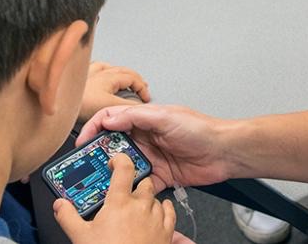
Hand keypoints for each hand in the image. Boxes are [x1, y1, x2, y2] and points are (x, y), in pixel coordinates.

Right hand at [54, 154, 178, 243]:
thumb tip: (59, 205)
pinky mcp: (166, 231)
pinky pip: (169, 211)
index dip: (120, 160)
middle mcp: (140, 205)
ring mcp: (155, 217)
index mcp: (119, 202)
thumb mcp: (80, 236)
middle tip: (123, 194)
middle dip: (133, 185)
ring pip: (155, 197)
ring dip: (147, 199)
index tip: (115, 162)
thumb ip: (68, 216)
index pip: (124, 168)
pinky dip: (163, 208)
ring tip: (136, 208)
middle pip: (142, 183)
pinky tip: (157, 212)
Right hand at [77, 104, 234, 191]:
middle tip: (89, 164)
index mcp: (144, 120)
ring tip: (104, 180)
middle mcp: (145, 138)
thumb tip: (109, 119)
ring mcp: (152, 158)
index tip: (82, 141)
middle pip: (114, 145)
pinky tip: (126, 192)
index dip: (94, 129)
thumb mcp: (164, 117)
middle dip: (99, 154)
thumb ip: (135, 116)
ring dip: (114, 173)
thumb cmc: (201, 130)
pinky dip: (132, 188)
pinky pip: (140, 184)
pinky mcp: (160, 176)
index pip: (111, 120)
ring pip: (124, 166)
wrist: (224, 152)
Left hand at [79, 61, 150, 122]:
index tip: (146, 97)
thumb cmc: (78, 103)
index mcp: (110, 76)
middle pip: (123, 71)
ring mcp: (87, 72)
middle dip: (134, 78)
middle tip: (141, 86)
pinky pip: (92, 68)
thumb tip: (140, 107)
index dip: (143, 87)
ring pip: (108, 67)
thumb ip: (127, 106)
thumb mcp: (110, 106)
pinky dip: (100, 70)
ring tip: (122, 77)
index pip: (134, 77)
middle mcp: (99, 71)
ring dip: (118, 72)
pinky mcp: (76, 78)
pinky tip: (98, 73)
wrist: (57, 103)